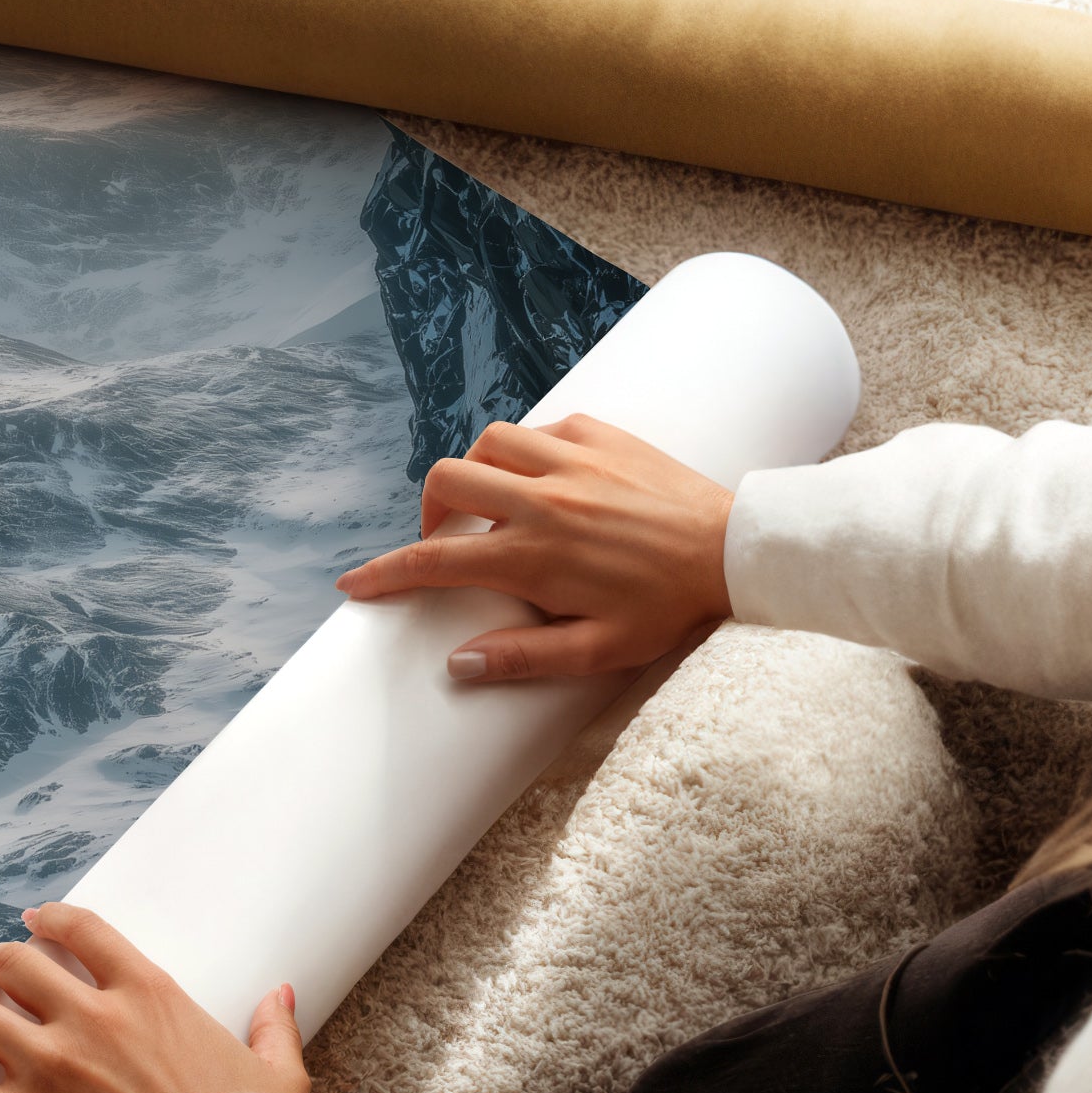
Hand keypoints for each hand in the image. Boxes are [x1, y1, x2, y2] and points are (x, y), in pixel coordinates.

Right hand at [335, 414, 733, 682]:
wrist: (735, 551)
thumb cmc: (669, 607)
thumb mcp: (599, 650)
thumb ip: (524, 657)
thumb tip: (458, 664)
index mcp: (533, 555)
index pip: (435, 561)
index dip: (385, 573)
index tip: (356, 583)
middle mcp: (542, 499)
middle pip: (447, 481)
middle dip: (429, 511)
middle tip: (446, 540)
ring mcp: (570, 460)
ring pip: (487, 443)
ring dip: (476, 472)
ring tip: (493, 503)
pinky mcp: (600, 434)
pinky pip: (540, 428)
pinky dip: (527, 450)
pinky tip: (545, 478)